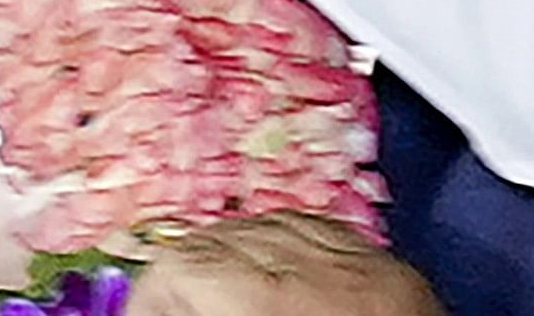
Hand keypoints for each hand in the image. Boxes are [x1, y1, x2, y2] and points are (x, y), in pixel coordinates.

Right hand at [129, 213, 439, 315]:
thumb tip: (160, 306)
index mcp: (272, 305)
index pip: (180, 265)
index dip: (149, 293)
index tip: (140, 314)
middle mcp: (319, 271)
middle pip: (216, 241)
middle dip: (185, 275)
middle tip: (171, 308)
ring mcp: (362, 265)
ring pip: (263, 226)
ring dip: (230, 256)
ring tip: (220, 294)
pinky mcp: (393, 270)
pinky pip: (319, 229)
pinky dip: (286, 247)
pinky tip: (276, 277)